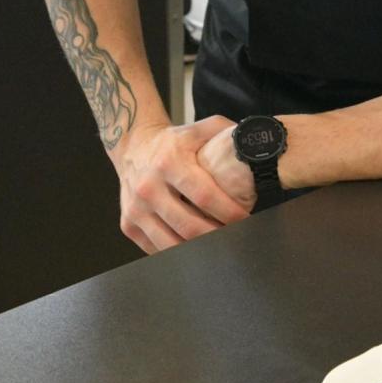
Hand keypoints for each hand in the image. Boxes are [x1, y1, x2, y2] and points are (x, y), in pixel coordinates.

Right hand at [110, 115, 251, 252]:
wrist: (133, 147)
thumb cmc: (173, 142)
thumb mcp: (198, 129)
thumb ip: (225, 132)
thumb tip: (254, 144)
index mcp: (169, 162)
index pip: (203, 195)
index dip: (227, 211)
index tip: (245, 219)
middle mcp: (149, 187)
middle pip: (188, 225)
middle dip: (217, 236)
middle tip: (236, 238)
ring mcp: (136, 209)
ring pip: (171, 243)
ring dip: (199, 250)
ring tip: (219, 247)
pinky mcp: (128, 225)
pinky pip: (156, 249)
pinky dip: (178, 253)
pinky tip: (195, 249)